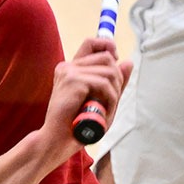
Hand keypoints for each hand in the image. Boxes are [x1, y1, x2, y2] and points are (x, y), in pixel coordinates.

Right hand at [43, 37, 133, 151]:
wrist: (56, 141)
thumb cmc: (75, 125)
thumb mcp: (100, 101)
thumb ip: (113, 82)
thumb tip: (128, 62)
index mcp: (71, 69)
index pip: (91, 43)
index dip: (108, 46)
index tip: (116, 61)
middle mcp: (68, 67)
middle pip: (107, 58)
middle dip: (117, 79)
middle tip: (111, 100)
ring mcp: (70, 72)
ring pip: (109, 71)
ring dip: (114, 93)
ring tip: (106, 110)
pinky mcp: (73, 80)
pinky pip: (104, 84)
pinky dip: (110, 100)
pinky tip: (104, 111)